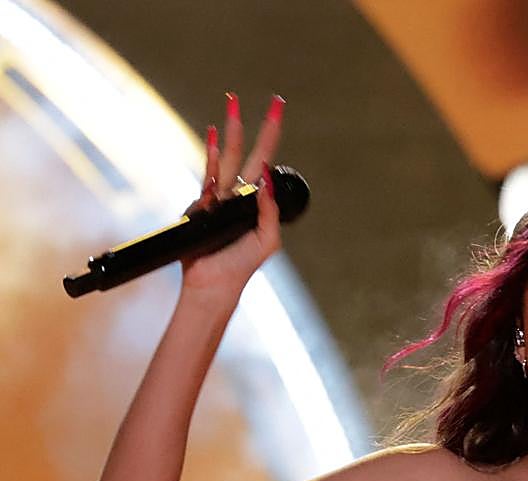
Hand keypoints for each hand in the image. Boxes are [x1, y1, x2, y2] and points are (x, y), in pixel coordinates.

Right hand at [180, 92, 285, 299]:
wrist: (214, 283)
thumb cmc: (242, 265)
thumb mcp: (268, 240)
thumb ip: (270, 211)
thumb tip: (267, 177)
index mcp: (255, 201)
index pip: (264, 162)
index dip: (270, 137)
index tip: (277, 109)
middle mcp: (236, 194)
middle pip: (243, 153)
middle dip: (247, 126)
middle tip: (253, 99)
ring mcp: (217, 197)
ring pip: (224, 159)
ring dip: (228, 132)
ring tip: (233, 105)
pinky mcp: (200, 205)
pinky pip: (207, 177)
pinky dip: (211, 159)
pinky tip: (213, 135)